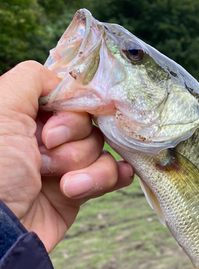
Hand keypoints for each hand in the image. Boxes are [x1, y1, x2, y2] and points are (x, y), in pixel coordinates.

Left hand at [0, 61, 133, 252]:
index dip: (70, 110)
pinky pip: (110, 174)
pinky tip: (116, 176)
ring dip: (84, 166)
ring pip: (99, 149)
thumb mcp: (1, 108)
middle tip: (45, 154)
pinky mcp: (78, 191)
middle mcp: (44, 137)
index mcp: (25, 115)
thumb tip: (66, 82)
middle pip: (88, 122)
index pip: (70, 97)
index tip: (51, 128)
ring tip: (60, 185)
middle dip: (73, 140)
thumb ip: (33, 78)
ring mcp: (63, 165)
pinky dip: (112, 176)